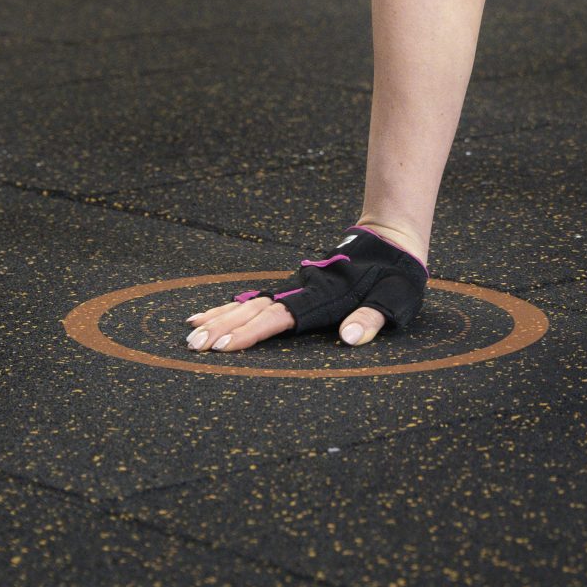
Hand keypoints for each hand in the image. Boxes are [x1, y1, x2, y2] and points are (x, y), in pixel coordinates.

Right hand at [184, 224, 428, 352]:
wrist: (391, 239)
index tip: (223, 346)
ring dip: (220, 319)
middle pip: (256, 310)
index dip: (251, 333)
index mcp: (325, 297)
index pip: (281, 318)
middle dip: (223, 329)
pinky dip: (230, 306)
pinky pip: (255, 298)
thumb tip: (350, 337)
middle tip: (192, 346)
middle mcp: (303, 290)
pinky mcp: (294, 286)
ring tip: (190, 334)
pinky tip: (209, 314)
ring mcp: (295, 286)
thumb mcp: (395, 298)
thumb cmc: (396, 275)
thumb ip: (373, 318)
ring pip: (250, 303)